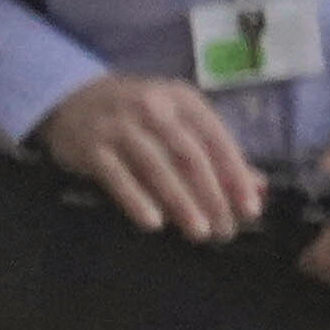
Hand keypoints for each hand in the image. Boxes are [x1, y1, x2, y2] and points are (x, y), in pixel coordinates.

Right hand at [36, 74, 268, 241]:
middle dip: (212, 197)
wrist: (70, 97)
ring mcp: (119, 126)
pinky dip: (137, 200)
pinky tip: (154, 224)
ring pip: (157, 167)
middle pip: (190, 156)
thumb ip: (217, 153)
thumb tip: (259, 187)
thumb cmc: (138, 116)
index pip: (217, 139)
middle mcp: (153, 107)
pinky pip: (117, 177)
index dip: (236, 176)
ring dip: (181, 203)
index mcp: (183, 100)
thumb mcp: (179, 121)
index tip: (251, 209)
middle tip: (225, 230)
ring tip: (199, 232)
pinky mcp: (92, 146)